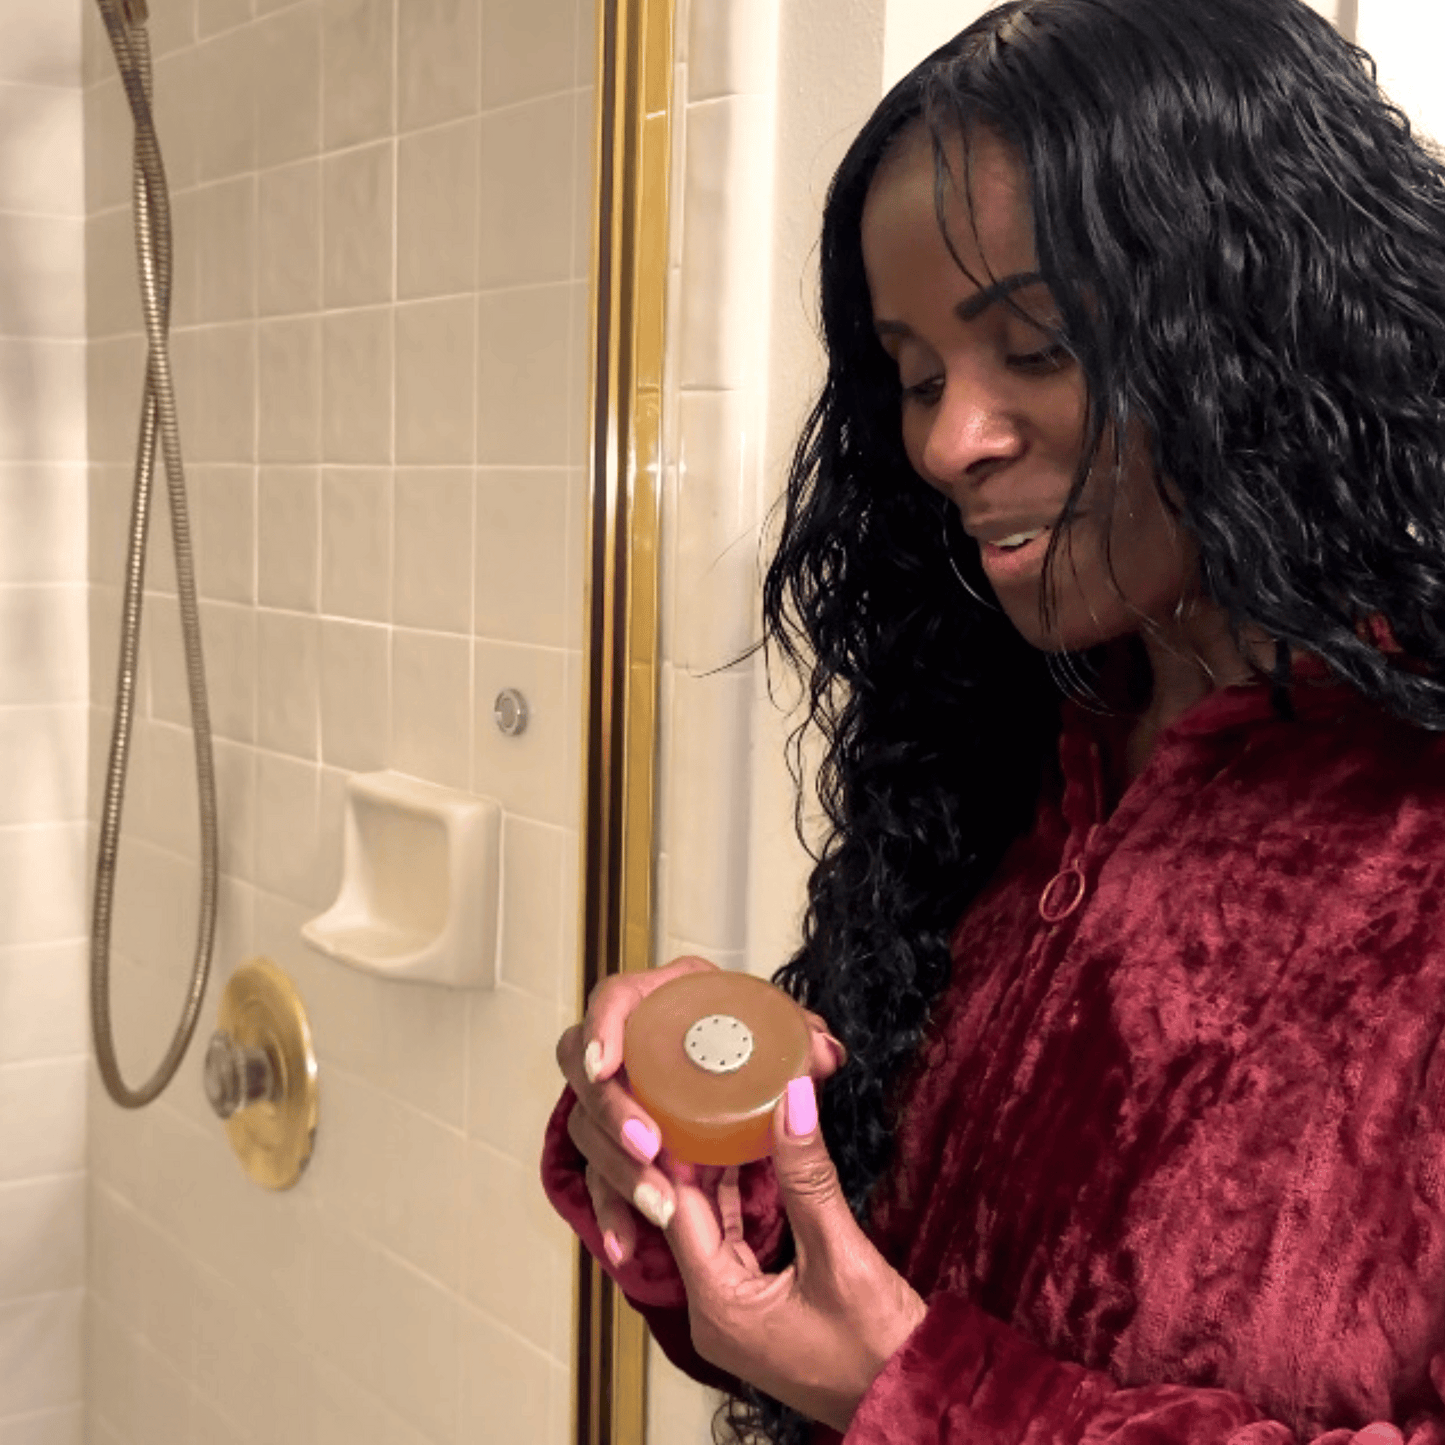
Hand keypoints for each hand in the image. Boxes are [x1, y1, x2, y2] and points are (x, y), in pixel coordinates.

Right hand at [554, 957, 848, 1268]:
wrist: (750, 1076)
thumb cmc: (761, 1043)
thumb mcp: (786, 1039)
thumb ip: (805, 1044)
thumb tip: (823, 1055)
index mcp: (666, 1001)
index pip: (615, 1000)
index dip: (602, 1026)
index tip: (606, 1064)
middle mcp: (632, 1046)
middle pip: (588, 1073)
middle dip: (609, 1113)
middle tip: (646, 1144)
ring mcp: (620, 1098)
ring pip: (592, 1133)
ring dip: (618, 1172)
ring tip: (659, 1204)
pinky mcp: (620, 1146)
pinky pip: (603, 1180)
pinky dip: (613, 1213)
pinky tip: (625, 1243)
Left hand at [660, 1076, 927, 1435]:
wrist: (915, 1400)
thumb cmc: (879, 1346)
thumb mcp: (841, 1253)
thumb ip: (808, 1176)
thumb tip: (792, 1097)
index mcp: (717, 1304)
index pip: (678, 1208)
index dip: (681, 1149)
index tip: (685, 1096)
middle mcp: (712, 1311)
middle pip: (691, 1214)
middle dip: (704, 1154)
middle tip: (712, 1092)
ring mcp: (734, 1313)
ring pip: (714, 1226)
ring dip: (725, 1174)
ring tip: (730, 1110)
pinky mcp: (757, 1309)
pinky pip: (736, 1243)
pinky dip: (745, 1202)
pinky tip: (753, 1157)